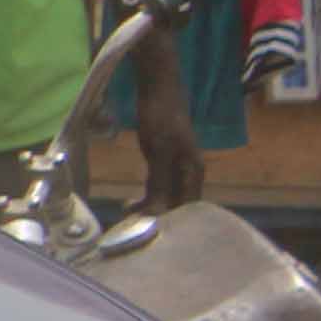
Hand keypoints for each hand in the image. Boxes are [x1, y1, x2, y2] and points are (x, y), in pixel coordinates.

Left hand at [136, 71, 207, 211]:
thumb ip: (159, 180)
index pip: (187, 207)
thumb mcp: (159, 150)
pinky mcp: (163, 160)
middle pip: (177, 203)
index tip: (148, 230)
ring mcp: (176, 166)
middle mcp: (189, 172)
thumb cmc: (161, 116)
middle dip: (157, 216)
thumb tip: (158, 210)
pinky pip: (157, 185)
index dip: (170, 220)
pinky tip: (130, 202)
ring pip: (165, 195)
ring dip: (149, 207)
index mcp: (194, 171)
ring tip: (127, 214)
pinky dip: (146, 195)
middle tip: (131, 225)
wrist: (158, 89)